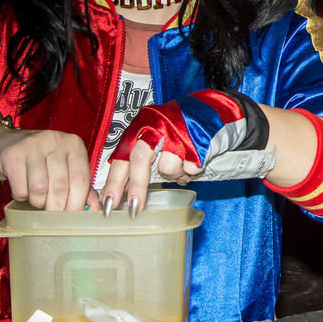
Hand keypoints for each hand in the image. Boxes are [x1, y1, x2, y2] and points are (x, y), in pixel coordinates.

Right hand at [0, 126, 95, 210]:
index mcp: (74, 144)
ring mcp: (33, 145)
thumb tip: (96, 208)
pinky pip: (21, 188)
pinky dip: (22, 197)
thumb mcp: (64, 168)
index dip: (78, 202)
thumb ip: (81, 187)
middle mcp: (55, 141)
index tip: (74, 215)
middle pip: (61, 186)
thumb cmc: (39, 160)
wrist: (3, 144)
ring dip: (39, 202)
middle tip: (54, 215)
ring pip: (40, 188)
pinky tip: (23, 191)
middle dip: (58, 207)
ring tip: (37, 199)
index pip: (81, 178)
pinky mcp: (12, 155)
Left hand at [101, 89, 266, 215]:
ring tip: (180, 168)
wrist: (213, 112)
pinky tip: (193, 161)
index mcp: (141, 125)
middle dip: (137, 188)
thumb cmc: (179, 126)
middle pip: (140, 160)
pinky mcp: (197, 141)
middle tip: (134, 209)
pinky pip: (188, 168)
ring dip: (173, 174)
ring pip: (167, 167)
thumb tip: (119, 187)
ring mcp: (178, 133)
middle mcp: (157, 126)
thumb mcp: (153, 133)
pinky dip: (189, 171)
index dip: (113, 182)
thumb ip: (136, 154)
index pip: (122, 157)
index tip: (108, 205)